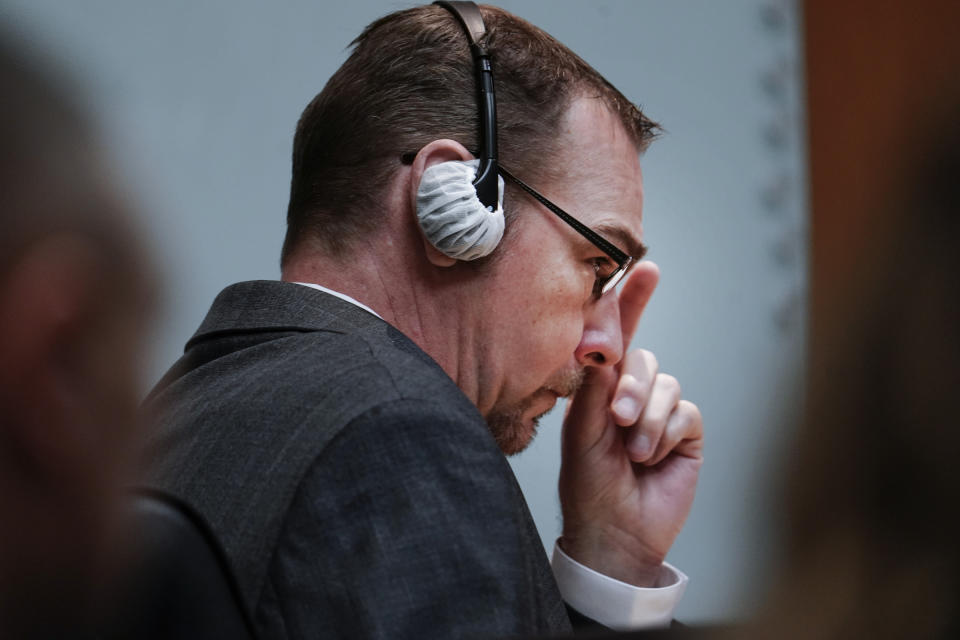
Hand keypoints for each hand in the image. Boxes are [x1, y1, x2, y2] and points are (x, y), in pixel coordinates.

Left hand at [558, 261, 702, 585]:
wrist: (616, 533)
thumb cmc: (588, 486)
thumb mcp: (582, 434)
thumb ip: (595, 390)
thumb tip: (606, 348)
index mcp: (598, 389)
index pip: (616, 338)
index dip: (630, 302)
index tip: (645, 269)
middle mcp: (630, 394)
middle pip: (643, 359)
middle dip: (632, 388)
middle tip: (619, 421)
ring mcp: (659, 412)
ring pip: (666, 385)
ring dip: (648, 419)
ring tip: (634, 452)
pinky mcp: (685, 432)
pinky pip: (685, 411)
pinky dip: (667, 434)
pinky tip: (654, 458)